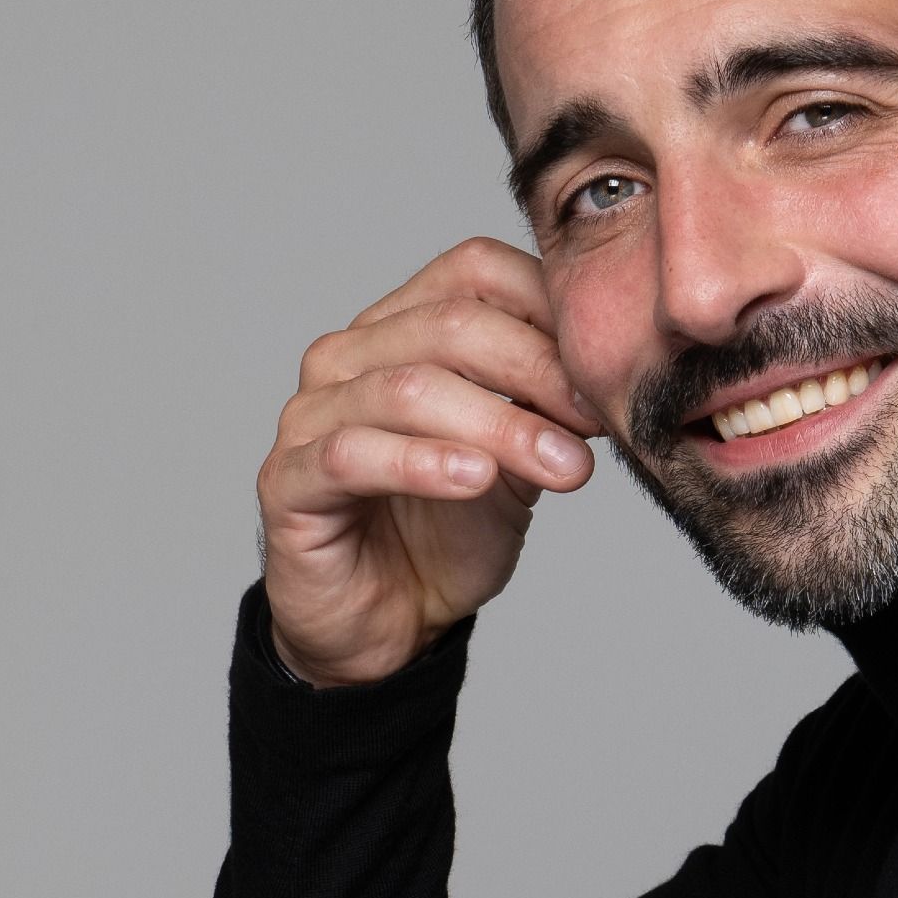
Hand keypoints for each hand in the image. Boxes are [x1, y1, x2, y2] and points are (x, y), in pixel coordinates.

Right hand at [257, 237, 602, 686]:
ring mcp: (310, 416)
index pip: (474, 271)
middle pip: (449, 325)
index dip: (547, 308)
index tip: (607, 368)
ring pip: (408, 389)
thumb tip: (609, 372)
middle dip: (537, 370)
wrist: (388, 626)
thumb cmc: (444, 535)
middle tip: (596, 422)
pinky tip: (475, 479)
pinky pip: (354, 455)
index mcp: (401, 330)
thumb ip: (548, 409)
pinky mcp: (288, 481)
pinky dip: (423, 462)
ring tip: (562, 467)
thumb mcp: (517, 463)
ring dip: (499, 425)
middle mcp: (348, 358)